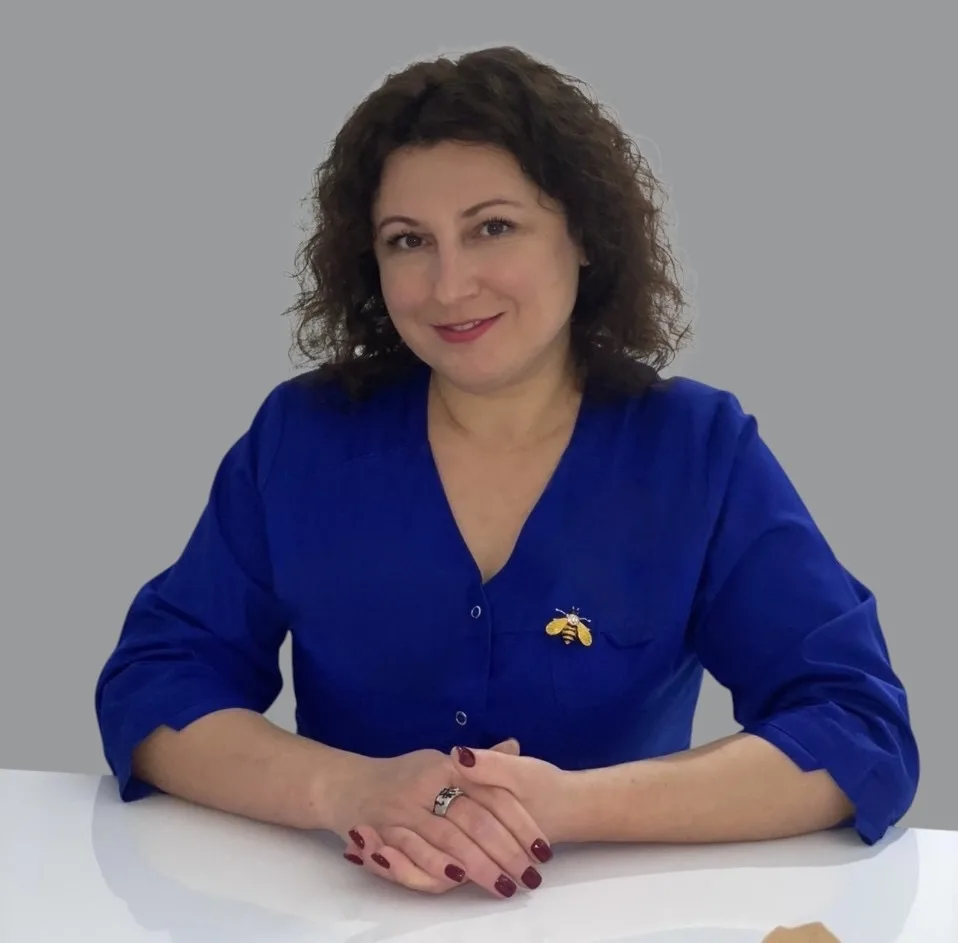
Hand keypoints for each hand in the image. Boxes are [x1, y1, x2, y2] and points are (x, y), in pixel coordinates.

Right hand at [338, 739, 553, 897]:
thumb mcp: (440, 761)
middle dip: (506, 851)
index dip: (520, 822)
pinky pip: (414, 854)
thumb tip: (514, 746)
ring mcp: (403, 808)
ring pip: (448, 840)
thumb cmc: (402, 776)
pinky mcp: (382, 831)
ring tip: (505, 886)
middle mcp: (427, 784)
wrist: (345, 784)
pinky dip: (437, 869)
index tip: (542, 848)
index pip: (492, 795)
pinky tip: (458, 881)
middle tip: (530, 876)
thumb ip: (478, 762)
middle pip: (475, 821)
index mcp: (447, 766)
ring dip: (479, 866)